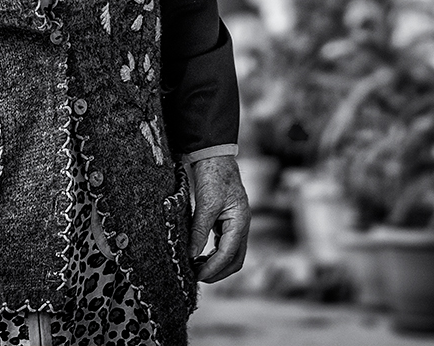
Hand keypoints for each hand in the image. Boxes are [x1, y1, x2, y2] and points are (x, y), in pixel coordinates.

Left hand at [188, 156, 249, 281]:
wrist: (215, 156)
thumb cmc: (213, 176)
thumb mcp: (206, 204)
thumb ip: (199, 231)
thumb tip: (191, 255)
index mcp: (240, 222)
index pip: (228, 254)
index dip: (212, 268)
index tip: (195, 276)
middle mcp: (241, 225)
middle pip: (235, 260)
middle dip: (217, 272)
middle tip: (196, 276)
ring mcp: (236, 224)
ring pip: (231, 254)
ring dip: (215, 264)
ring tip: (195, 268)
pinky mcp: (228, 221)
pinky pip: (224, 244)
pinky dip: (214, 254)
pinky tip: (199, 255)